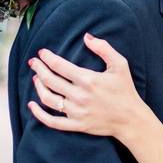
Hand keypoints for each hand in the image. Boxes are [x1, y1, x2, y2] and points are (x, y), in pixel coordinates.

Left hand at [28, 33, 146, 139]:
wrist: (131, 118)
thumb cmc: (125, 89)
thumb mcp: (120, 65)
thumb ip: (104, 48)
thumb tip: (86, 37)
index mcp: (88, 79)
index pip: (59, 66)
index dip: (47, 57)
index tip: (41, 52)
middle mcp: (79, 96)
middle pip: (50, 80)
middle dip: (38, 68)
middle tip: (33, 61)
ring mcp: (76, 112)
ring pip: (48, 99)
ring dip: (38, 86)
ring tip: (35, 78)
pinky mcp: (76, 125)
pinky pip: (52, 121)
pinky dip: (38, 114)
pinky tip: (31, 105)